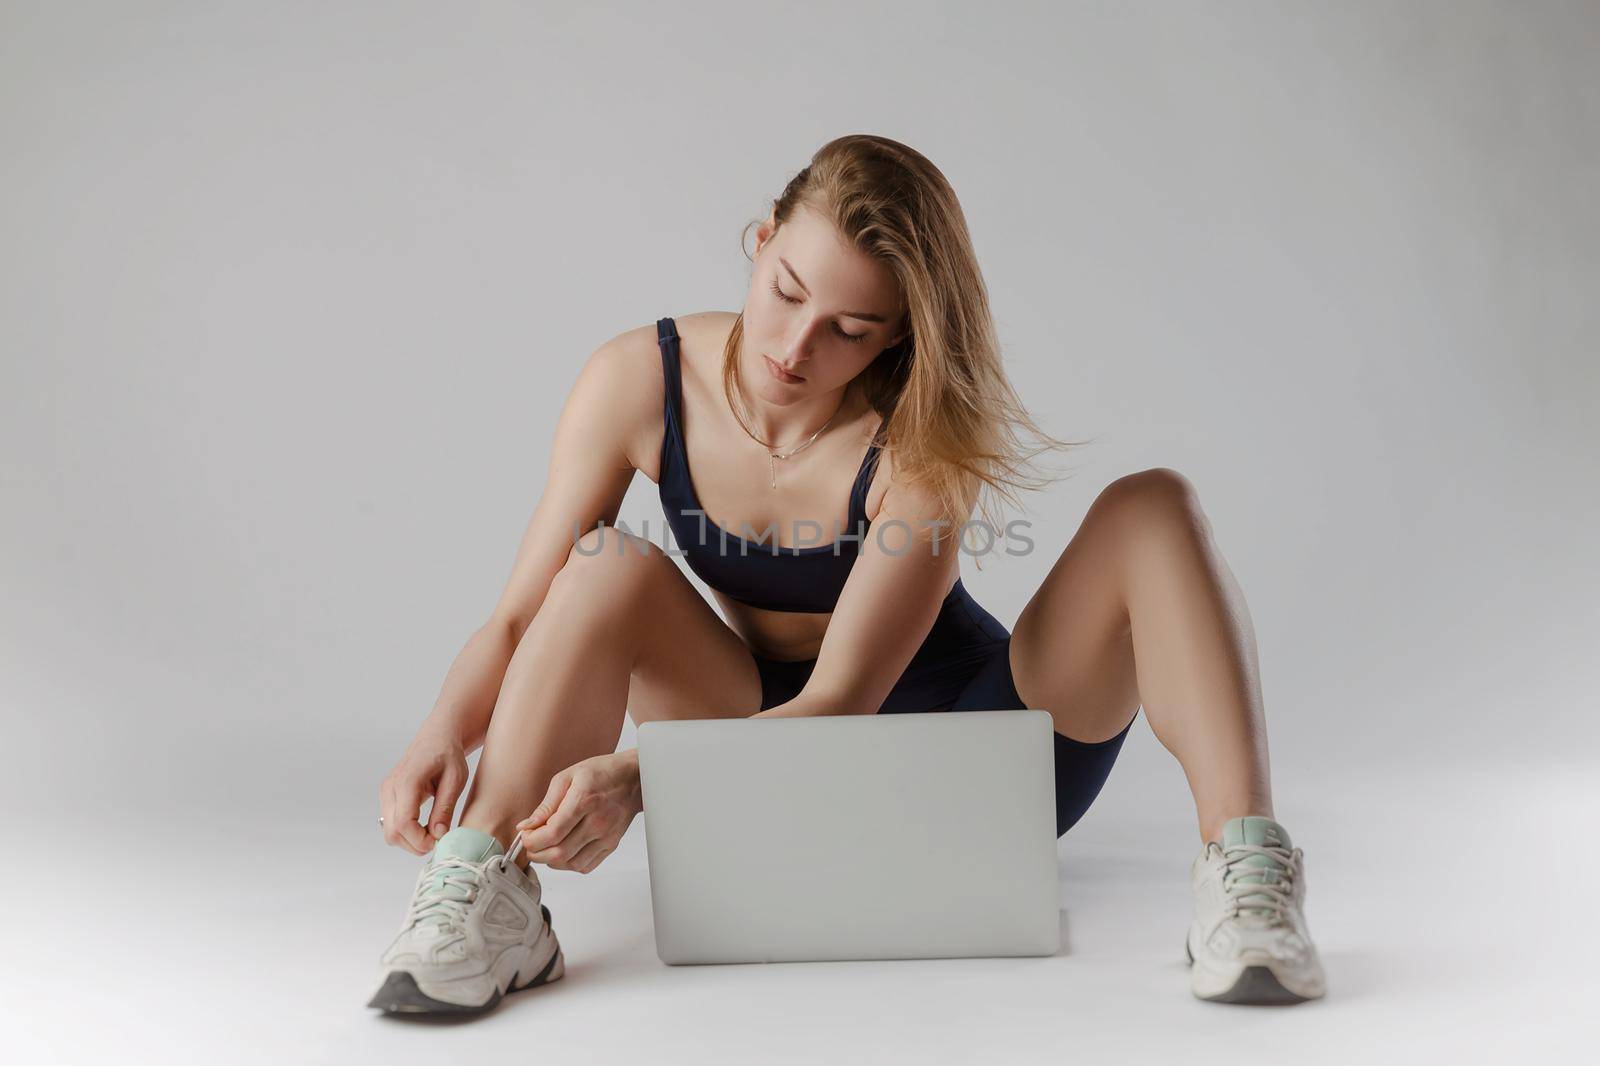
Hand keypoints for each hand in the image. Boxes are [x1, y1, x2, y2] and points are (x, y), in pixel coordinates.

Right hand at [379, 727, 468, 854]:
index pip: (404, 823)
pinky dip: (406, 832)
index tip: (439, 841)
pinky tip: (424, 826)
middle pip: (392, 833)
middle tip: (438, 839)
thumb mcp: (455, 779)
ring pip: (389, 832)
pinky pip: (391, 824)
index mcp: (407, 781)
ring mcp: (386, 793)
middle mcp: (390, 788)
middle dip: (415, 844)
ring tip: (433, 831)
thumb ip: (445, 808)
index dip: (420, 840)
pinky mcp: (387, 797)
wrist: (437, 737)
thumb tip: (438, 835)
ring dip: (410, 840)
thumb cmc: (448, 755)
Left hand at [516, 751, 640, 874]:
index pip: (552, 833)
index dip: (532, 840)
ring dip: (551, 861)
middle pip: (559, 853)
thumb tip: (526, 826)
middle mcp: (598, 821)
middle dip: (537, 853)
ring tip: (546, 847)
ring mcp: (607, 836)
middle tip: (531, 843)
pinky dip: (569, 864)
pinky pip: (585, 866)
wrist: (634, 779)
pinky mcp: (611, 845)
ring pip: (571, 864)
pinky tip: (564, 850)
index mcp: (584, 800)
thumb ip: (546, 804)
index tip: (526, 835)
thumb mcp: (568, 777)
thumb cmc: (601, 773)